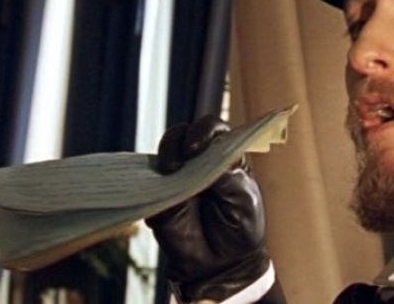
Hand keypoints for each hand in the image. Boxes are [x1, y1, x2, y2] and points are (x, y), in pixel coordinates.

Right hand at [146, 115, 277, 301]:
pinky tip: (156, 187)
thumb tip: (207, 160)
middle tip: (185, 156)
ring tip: (171, 171)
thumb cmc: (240, 226)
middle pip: (184, 135)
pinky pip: (149, 182)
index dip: (205, 131)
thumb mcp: (244, 200)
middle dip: (181, 140)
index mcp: (225, 156)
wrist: (223, 264)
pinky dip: (150, 180)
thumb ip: (228, 178)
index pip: (214, 130)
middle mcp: (199, 160)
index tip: (199, 146)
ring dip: (166, 155)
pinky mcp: (160, 194)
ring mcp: (178, 175)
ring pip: (164, 152)